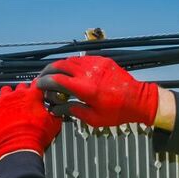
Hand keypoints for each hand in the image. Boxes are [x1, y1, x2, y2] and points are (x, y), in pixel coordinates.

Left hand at [0, 83, 61, 159]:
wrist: (18, 148)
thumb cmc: (34, 137)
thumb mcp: (54, 124)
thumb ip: (55, 113)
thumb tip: (56, 111)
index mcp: (33, 96)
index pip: (37, 83)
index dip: (39, 87)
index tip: (39, 92)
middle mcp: (18, 95)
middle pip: (21, 86)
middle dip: (25, 93)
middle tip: (27, 103)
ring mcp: (4, 100)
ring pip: (6, 90)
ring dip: (9, 95)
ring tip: (12, 104)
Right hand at [36, 56, 157, 126]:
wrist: (139, 100)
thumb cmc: (118, 112)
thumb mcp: (94, 118)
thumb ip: (72, 111)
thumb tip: (56, 110)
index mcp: (85, 88)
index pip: (56, 80)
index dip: (43, 82)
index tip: (39, 87)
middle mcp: (88, 72)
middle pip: (59, 65)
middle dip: (47, 71)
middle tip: (42, 79)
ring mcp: (96, 64)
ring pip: (70, 60)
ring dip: (59, 67)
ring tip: (54, 76)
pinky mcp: (102, 60)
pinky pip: (82, 59)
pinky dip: (73, 64)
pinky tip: (71, 72)